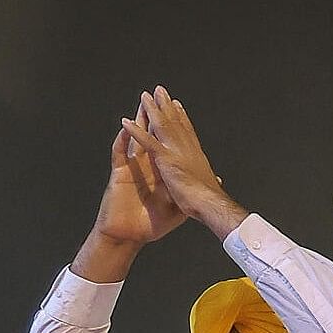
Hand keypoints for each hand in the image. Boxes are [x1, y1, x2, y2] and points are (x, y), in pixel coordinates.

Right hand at [91, 100, 184, 245]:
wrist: (128, 236)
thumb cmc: (150, 224)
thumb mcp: (176, 209)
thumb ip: (192, 192)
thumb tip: (213, 180)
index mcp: (160, 172)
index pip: (168, 145)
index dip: (174, 128)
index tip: (180, 109)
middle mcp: (146, 167)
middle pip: (152, 137)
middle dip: (156, 116)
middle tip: (159, 96)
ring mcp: (132, 170)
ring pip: (135, 140)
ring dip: (139, 122)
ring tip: (142, 105)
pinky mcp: (119, 176)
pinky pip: (120, 155)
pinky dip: (122, 142)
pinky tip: (126, 128)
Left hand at [120, 86, 234, 225]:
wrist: (209, 205)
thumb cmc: (210, 201)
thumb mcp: (210, 187)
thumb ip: (210, 181)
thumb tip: (218, 180)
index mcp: (195, 155)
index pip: (187, 132)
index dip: (182, 118)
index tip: (177, 105)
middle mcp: (186, 148)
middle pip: (175, 122)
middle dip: (167, 106)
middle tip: (161, 91)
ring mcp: (175, 152)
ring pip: (162, 126)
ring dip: (152, 110)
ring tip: (144, 97)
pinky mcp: (164, 159)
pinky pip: (147, 142)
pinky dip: (136, 132)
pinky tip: (126, 122)